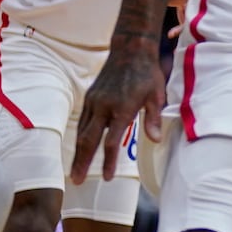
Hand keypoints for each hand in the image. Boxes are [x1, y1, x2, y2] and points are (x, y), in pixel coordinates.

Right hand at [71, 42, 163, 183]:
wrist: (130, 50)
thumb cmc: (147, 74)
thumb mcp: (156, 95)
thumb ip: (153, 119)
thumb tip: (155, 140)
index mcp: (121, 108)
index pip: (110, 141)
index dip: (107, 161)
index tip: (106, 177)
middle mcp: (103, 106)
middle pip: (88, 140)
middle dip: (82, 162)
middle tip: (76, 181)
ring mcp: (94, 101)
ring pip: (81, 132)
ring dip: (78, 152)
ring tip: (75, 171)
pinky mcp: (90, 97)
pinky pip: (82, 122)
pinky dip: (80, 137)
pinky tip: (80, 149)